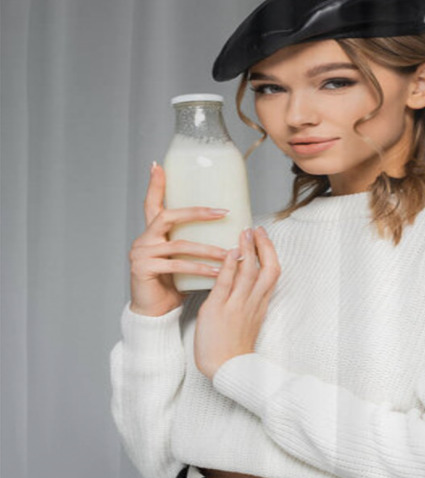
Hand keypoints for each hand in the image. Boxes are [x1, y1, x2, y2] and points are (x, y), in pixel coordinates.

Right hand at [129, 162, 229, 316]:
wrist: (154, 312)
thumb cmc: (172, 284)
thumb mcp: (183, 258)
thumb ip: (192, 242)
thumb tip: (227, 228)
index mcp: (152, 233)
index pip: (152, 202)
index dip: (155, 184)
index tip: (159, 165)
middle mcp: (144, 239)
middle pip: (168, 216)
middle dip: (197, 212)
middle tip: (223, 211)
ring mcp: (142, 254)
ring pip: (179, 244)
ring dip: (208, 249)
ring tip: (230, 253)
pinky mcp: (144, 270)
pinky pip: (177, 266)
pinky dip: (199, 269)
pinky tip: (217, 273)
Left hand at [194, 226, 280, 379]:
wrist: (226, 369)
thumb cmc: (232, 348)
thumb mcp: (247, 321)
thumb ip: (247, 301)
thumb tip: (242, 283)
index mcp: (260, 305)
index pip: (272, 274)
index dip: (270, 254)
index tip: (264, 239)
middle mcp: (253, 303)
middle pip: (268, 269)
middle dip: (265, 246)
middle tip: (258, 229)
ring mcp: (237, 306)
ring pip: (249, 272)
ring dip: (248, 249)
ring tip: (245, 231)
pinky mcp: (219, 310)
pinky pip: (226, 284)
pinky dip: (229, 266)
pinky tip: (229, 252)